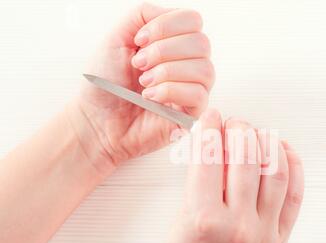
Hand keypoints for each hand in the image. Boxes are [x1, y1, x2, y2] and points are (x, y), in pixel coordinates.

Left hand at [68, 3, 213, 171]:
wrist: (96, 120)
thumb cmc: (106, 84)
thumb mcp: (117, 37)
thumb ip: (143, 14)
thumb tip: (169, 15)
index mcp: (174, 43)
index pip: (193, 20)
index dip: (166, 26)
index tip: (139, 41)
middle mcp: (188, 64)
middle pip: (201, 43)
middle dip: (164, 51)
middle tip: (139, 65)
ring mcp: (192, 90)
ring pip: (205, 69)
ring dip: (168, 72)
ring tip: (144, 83)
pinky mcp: (192, 114)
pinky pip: (199, 95)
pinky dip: (171, 91)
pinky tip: (151, 98)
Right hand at [159, 109, 304, 242]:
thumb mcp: (179, 219)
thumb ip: (198, 181)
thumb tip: (215, 145)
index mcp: (203, 218)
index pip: (210, 157)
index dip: (210, 129)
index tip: (212, 117)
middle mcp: (237, 224)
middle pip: (246, 158)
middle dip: (239, 130)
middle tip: (234, 123)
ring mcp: (263, 232)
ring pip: (275, 171)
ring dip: (267, 143)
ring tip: (258, 133)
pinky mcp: (280, 238)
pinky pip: (295, 195)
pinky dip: (293, 167)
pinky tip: (284, 152)